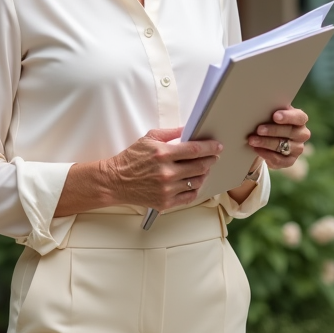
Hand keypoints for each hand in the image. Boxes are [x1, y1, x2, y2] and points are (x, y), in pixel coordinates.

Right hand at [102, 127, 221, 210]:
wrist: (115, 181)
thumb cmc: (131, 159)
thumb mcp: (148, 138)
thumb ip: (170, 133)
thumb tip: (188, 130)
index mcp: (162, 154)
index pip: (195, 150)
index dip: (210, 148)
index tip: (218, 146)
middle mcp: (166, 172)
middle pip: (200, 166)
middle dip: (211, 160)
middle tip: (213, 157)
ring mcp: (167, 189)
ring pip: (197, 182)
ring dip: (204, 174)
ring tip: (203, 169)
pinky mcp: (165, 202)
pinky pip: (189, 196)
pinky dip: (195, 189)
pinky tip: (194, 182)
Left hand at [247, 107, 310, 169]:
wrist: (267, 137)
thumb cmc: (269, 120)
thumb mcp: (271, 113)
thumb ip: (270, 110)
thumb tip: (256, 108)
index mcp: (300, 119)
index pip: (299, 117)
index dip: (288, 117)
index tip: (275, 116)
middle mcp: (302, 134)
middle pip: (290, 132)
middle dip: (273, 130)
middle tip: (258, 129)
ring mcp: (298, 148)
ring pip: (283, 146)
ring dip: (266, 143)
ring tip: (252, 140)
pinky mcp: (290, 161)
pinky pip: (279, 160)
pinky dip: (266, 154)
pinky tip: (257, 149)